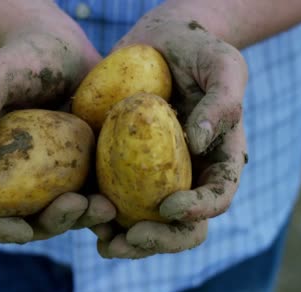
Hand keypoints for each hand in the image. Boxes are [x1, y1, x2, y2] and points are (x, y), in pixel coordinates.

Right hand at [0, 21, 115, 243]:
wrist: (64, 48)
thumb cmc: (23, 56)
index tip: (23, 231)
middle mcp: (15, 180)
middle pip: (25, 223)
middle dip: (51, 225)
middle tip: (77, 205)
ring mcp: (49, 179)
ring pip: (61, 217)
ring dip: (82, 220)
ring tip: (107, 206)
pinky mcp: (79, 172)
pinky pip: (88, 198)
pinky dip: (101, 206)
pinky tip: (121, 201)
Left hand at [94, 13, 247, 258]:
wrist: (160, 41)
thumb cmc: (198, 50)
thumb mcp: (223, 65)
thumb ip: (223, 101)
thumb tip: (199, 142)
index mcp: (216, 162)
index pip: (216, 198)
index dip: (198, 211)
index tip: (170, 206)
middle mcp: (184, 177)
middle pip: (180, 227)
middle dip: (158, 241)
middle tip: (132, 238)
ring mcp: (150, 177)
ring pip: (142, 224)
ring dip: (123, 240)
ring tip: (102, 240)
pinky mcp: (117, 167)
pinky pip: (107, 198)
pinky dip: (93, 212)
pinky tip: (77, 212)